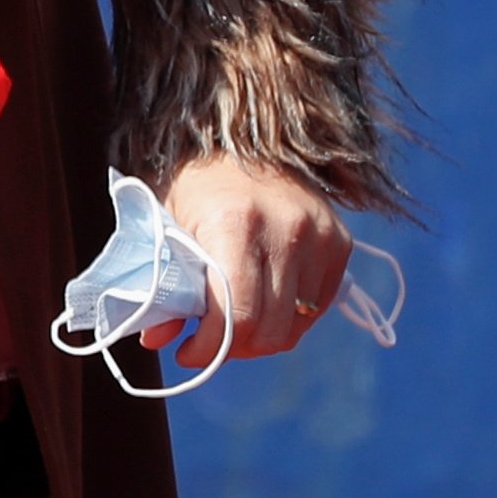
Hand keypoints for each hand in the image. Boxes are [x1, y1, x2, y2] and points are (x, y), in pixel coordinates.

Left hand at [144, 153, 354, 365]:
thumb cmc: (199, 189)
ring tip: (237, 328)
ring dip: (262, 339)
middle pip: (268, 329)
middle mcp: (286, 228)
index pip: (235, 315)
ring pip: (295, 326)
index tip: (188, 354)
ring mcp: (320, 235)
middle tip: (212, 344)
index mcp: (236, 223)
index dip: (209, 349)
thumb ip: (164, 286)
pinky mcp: (340, 241)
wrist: (246, 143)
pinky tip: (265, 306)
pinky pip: (317, 307)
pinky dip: (290, 319)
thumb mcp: (169, 229)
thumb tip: (156, 339)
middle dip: (233, 349)